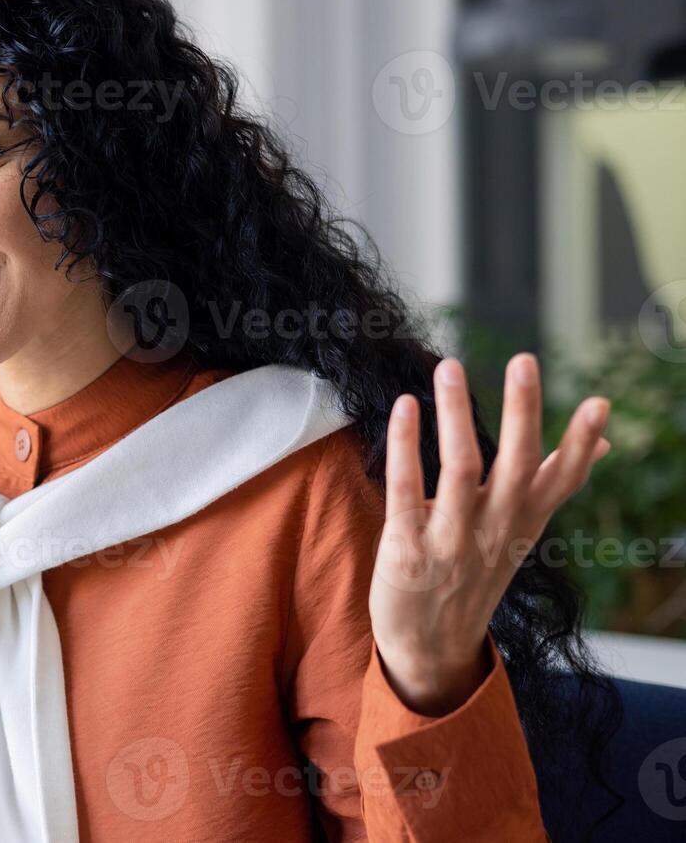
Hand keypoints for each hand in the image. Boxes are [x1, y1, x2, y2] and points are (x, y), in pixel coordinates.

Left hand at [370, 354, 609, 715]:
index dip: (580, 445)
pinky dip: (405, 446)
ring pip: (460, 469)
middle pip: (515, 465)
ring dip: (457, 415)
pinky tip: (404, 407)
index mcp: (523, 521)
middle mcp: (495, 529)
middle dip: (523, 412)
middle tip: (524, 361)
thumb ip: (551, 482)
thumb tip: (603, 442)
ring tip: (450, 367)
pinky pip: (407, 490)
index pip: (561, 480)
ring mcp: (451, 540)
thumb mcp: (521, 530)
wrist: (429, 647)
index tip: (599, 403)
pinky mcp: (406, 548)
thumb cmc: (473, 572)